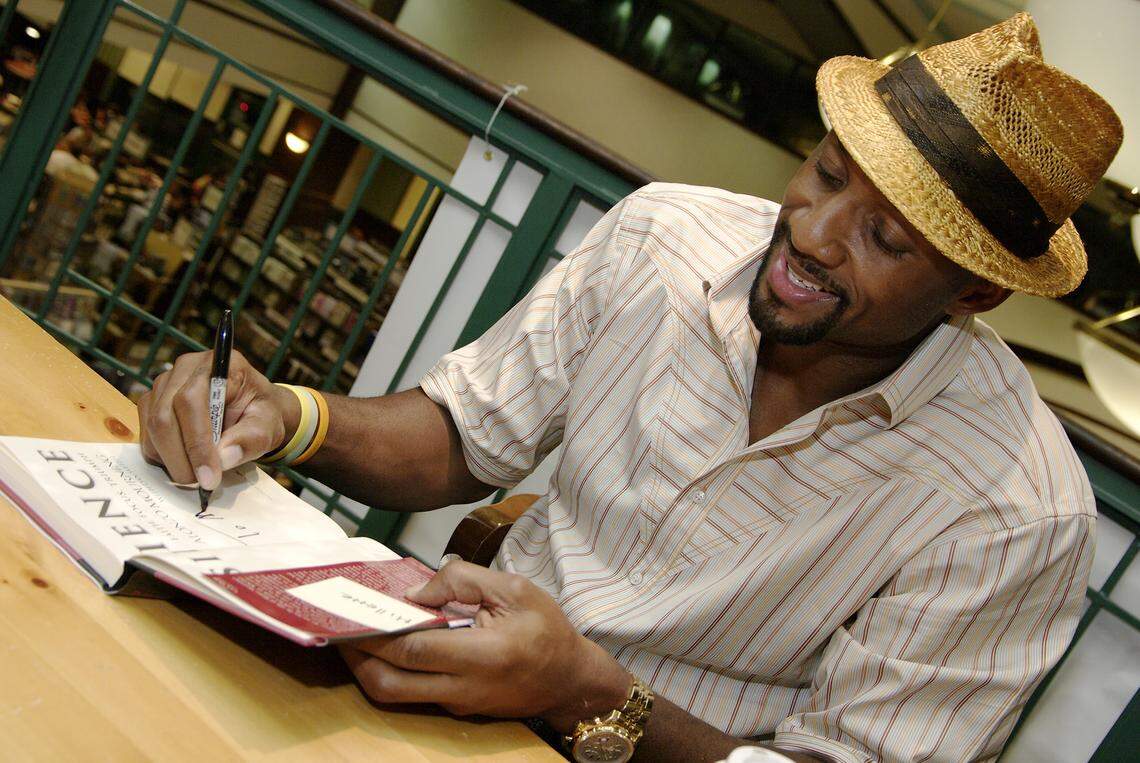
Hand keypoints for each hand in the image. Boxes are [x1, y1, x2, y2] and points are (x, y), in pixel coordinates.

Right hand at [137, 349, 298, 488]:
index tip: (209, 477)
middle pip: (164, 416)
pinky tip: (187, 461)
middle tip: (200, 484)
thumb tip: (223, 458)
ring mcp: (164, 384)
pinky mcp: (152, 402)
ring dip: (171, 459)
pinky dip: (164, 456)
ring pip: (152, 428)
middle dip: (180, 458)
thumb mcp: (269, 426)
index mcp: (219, 365)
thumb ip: (252, 439)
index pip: (191, 402)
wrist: (251, 408)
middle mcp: (185, 368)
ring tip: (199, 473)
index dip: (196, 442)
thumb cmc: (260, 414)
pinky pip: (147, 435)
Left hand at [339, 560, 630, 731]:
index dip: (375, 635)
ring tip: (354, 638)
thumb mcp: (515, 589)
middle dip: (356, 659)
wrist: (572, 680)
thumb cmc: (547, 629)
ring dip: (367, 670)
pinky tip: (387, 647)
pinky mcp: (456, 711)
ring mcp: (458, 704)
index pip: (414, 650)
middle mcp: (464, 688)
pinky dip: (392, 672)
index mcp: (483, 655)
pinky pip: (414, 695)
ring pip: (395, 696)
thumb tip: (416, 591)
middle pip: (390, 684)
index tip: (350, 614)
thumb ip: (465, 581)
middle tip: (339, 629)